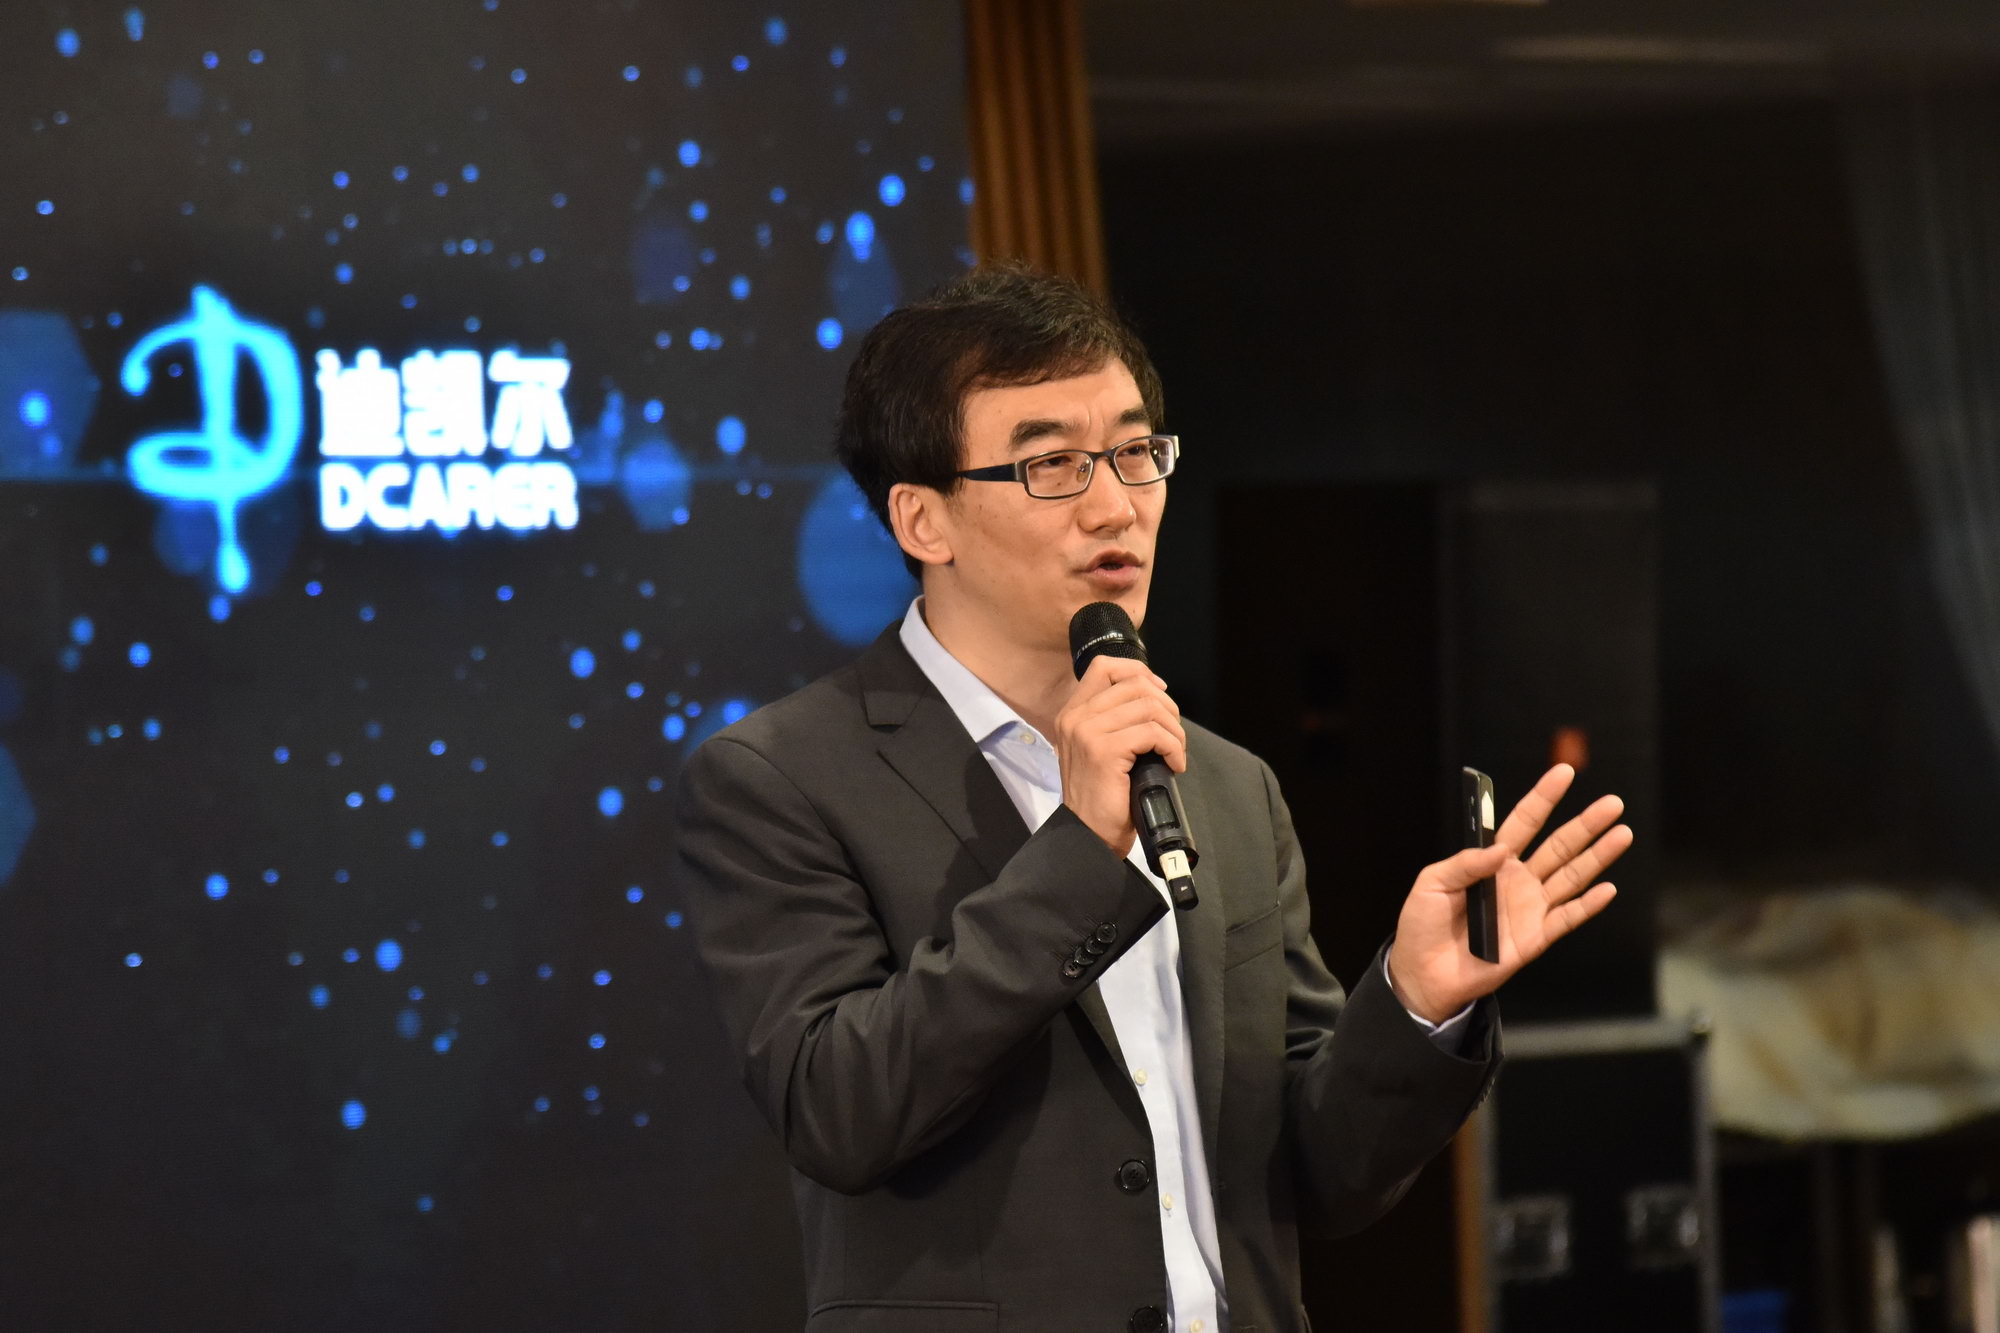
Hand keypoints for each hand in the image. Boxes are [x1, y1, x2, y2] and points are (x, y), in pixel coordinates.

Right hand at [1053, 655, 1187, 856]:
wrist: (1088, 834)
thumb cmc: (1102, 797)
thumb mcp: (1098, 748)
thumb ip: (1114, 719)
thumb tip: (1154, 697)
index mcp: (1072, 713)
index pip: (1105, 666)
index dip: (1139, 672)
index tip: (1159, 693)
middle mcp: (1075, 717)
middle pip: (1135, 684)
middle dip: (1167, 708)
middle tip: (1173, 736)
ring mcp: (1087, 732)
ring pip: (1149, 707)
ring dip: (1173, 731)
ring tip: (1174, 753)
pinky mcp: (1104, 750)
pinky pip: (1152, 733)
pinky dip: (1172, 747)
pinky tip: (1173, 764)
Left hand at [1385, 764, 1629, 1023]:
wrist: (1424, 974)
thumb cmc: (1422, 925)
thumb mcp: (1431, 884)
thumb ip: (1464, 863)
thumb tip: (1502, 849)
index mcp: (1491, 861)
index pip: (1523, 822)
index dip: (1543, 797)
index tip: (1564, 773)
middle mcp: (1517, 880)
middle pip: (1558, 845)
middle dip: (1586, 824)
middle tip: (1613, 803)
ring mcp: (1530, 908)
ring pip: (1571, 876)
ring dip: (1597, 856)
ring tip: (1622, 834)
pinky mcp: (1535, 938)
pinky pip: (1567, 918)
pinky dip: (1588, 905)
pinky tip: (1608, 888)